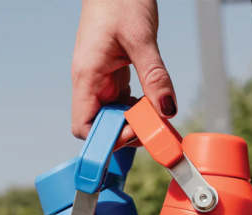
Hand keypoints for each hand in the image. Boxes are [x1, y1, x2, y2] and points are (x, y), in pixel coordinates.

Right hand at [71, 0, 176, 147]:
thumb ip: (155, 77)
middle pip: (100, 127)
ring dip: (134, 122)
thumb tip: (167, 110)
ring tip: (154, 113)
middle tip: (151, 125)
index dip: (107, 138)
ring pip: (113, 117)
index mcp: (87, 77)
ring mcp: (101, 80)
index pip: (84, 127)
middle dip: (125, 132)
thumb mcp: (141, 39)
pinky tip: (151, 102)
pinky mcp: (112, 75)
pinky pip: (122, 104)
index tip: (134, 130)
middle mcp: (90, 83)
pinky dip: (137, 109)